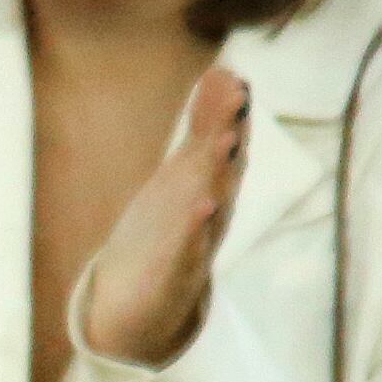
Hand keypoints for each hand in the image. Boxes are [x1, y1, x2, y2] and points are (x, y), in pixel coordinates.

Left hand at [73, 64, 255, 368]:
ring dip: (220, 174)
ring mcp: (197, 244)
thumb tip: (225, 71)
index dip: (228, 114)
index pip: (222, 146)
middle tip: (238, 98)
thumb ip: (205, 124)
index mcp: (211, 187)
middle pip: (223, 169)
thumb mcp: (186, 171)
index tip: (234, 78)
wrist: (143, 309)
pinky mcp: (175, 275)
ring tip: (227, 141)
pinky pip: (189, 250)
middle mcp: (212, 212)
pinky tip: (203, 207)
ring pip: (214, 205)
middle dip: (230, 133)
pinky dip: (197, 229)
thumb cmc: (171, 232)